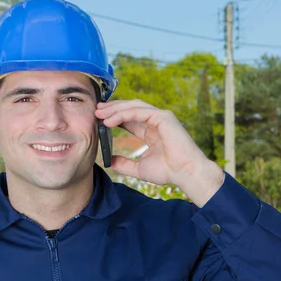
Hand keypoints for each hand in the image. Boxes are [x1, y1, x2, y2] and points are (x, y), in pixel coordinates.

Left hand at [95, 99, 224, 206]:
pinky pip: (139, 112)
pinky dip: (123, 114)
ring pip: (133, 107)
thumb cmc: (168, 171)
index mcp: (151, 130)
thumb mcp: (139, 169)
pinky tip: (110, 121)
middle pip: (130, 108)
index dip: (114, 116)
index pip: (129, 118)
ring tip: (99, 114)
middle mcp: (156, 121)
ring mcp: (161, 117)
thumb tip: (110, 162)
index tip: (98, 119)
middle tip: (95, 111)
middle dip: (112, 108)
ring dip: (115, 109)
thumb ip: (125, 164)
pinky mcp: (163, 117)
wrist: (185, 174)